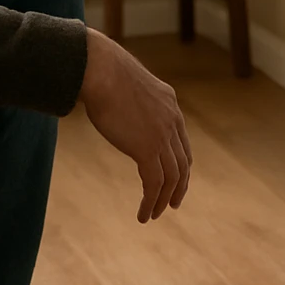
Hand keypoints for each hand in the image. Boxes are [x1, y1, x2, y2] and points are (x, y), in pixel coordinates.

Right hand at [79, 27, 192, 222]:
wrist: (101, 70)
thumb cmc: (104, 73)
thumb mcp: (128, 86)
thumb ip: (133, 100)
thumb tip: (119, 102)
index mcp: (170, 104)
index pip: (182, 142)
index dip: (181, 164)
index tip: (175, 179)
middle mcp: (172, 120)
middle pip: (183, 162)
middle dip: (179, 186)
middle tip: (172, 203)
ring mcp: (162, 135)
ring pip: (171, 177)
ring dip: (163, 199)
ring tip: (154, 214)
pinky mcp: (147, 149)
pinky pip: (154, 184)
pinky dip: (151, 202)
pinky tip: (143, 215)